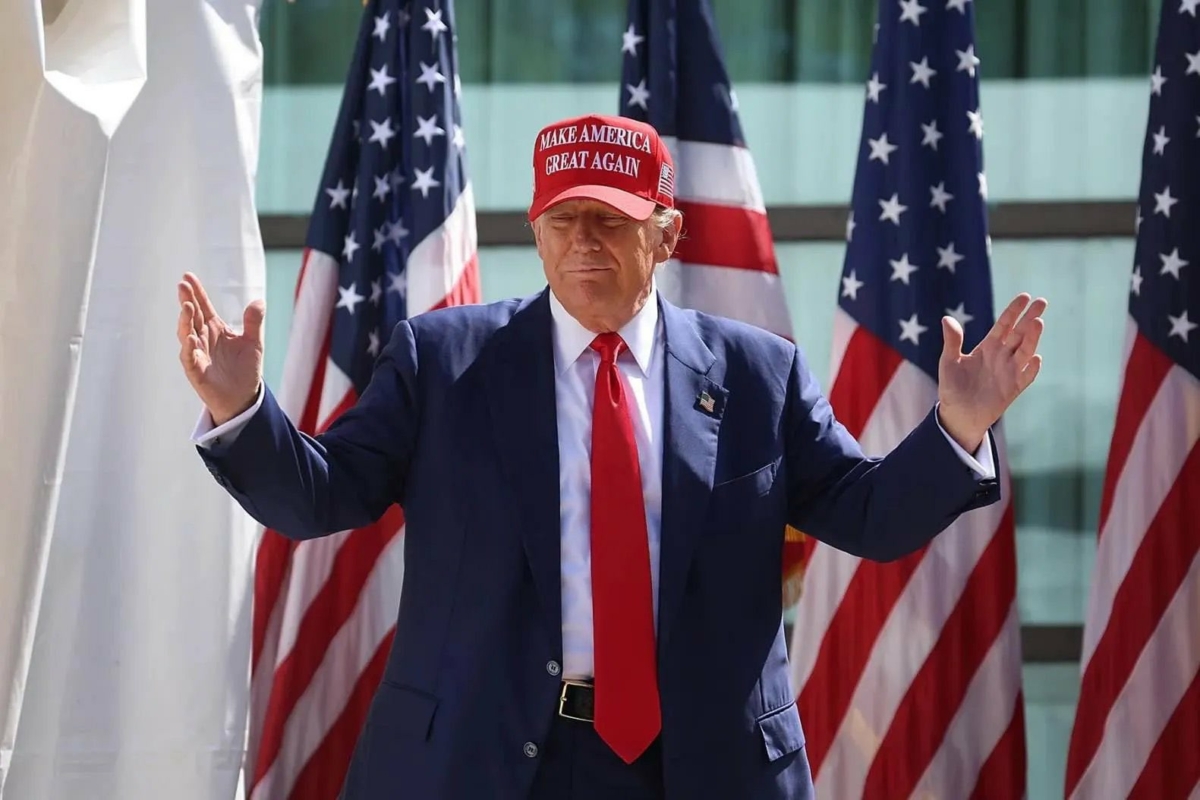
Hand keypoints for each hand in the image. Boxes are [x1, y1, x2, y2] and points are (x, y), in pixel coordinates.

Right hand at [176, 272, 264, 425]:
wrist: (243, 398)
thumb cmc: (245, 369)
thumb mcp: (254, 343)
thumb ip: (254, 322)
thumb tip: (259, 300)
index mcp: (215, 329)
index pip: (203, 306)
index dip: (196, 292)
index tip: (188, 276)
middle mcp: (203, 338)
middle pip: (192, 316)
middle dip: (187, 301)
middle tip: (182, 285)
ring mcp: (197, 354)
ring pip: (187, 334)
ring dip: (185, 321)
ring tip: (187, 307)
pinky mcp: (196, 371)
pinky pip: (189, 358)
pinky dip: (189, 348)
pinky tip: (191, 339)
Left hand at [937, 293, 1046, 451]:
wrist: (958, 415)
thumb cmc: (952, 387)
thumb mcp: (949, 362)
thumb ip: (952, 342)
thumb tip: (946, 319)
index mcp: (988, 347)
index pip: (1004, 325)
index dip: (1014, 311)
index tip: (1025, 296)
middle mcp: (1002, 357)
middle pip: (1019, 334)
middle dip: (1030, 318)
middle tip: (1042, 301)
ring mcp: (1009, 372)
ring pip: (1024, 351)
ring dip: (1032, 338)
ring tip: (1038, 322)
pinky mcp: (1013, 389)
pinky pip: (1025, 377)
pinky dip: (1031, 369)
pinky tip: (1035, 358)